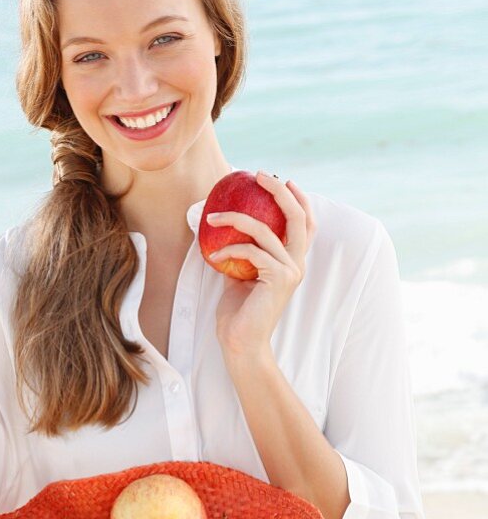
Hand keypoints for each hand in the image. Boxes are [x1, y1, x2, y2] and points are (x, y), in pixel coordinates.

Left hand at [212, 172, 316, 359]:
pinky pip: (251, 252)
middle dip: (280, 191)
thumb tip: (222, 228)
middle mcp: (297, 263)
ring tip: (212, 217)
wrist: (240, 343)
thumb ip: (242, 253)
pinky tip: (213, 257)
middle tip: (259, 175)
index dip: (298, 199)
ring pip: (267, 231)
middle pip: (299, 217)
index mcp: (291, 261)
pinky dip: (229, 250)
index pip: (305, 223)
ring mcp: (290, 271)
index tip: (281, 179)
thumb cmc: (238, 313)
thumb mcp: (239, 275)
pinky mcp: (278, 279)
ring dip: (235, 219)